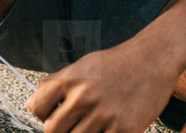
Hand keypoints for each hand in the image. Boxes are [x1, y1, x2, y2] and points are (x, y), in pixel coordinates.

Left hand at [25, 42, 180, 132]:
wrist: (153, 59)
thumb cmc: (117, 63)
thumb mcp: (82, 65)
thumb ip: (56, 84)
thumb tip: (32, 105)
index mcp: (70, 80)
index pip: (37, 109)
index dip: (43, 115)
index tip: (52, 115)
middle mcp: (83, 97)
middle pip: (53, 131)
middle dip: (60, 130)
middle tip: (74, 124)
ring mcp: (104, 114)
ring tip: (93, 124)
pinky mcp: (124, 129)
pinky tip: (107, 127)